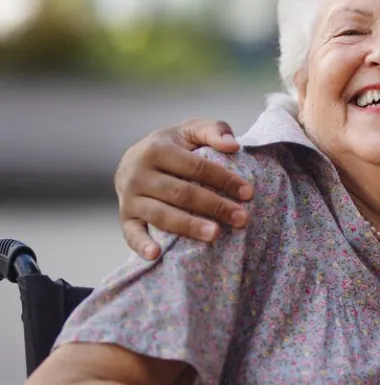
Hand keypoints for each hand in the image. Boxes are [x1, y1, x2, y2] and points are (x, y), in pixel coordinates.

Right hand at [115, 118, 253, 258]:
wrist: (135, 156)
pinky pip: (130, 234)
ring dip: (189, 226)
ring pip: (161, 215)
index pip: (196, 167)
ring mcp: (129, 197)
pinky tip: (156, 255)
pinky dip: (141, 245)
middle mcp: (138, 174)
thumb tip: (233, 146)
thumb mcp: (192, 129)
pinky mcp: (125, 217)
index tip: (248, 193)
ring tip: (215, 234)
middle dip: (214, 206)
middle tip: (242, 218)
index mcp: (156, 149)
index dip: (224, 179)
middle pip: (181, 193)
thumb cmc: (173, 144)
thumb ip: (214, 130)